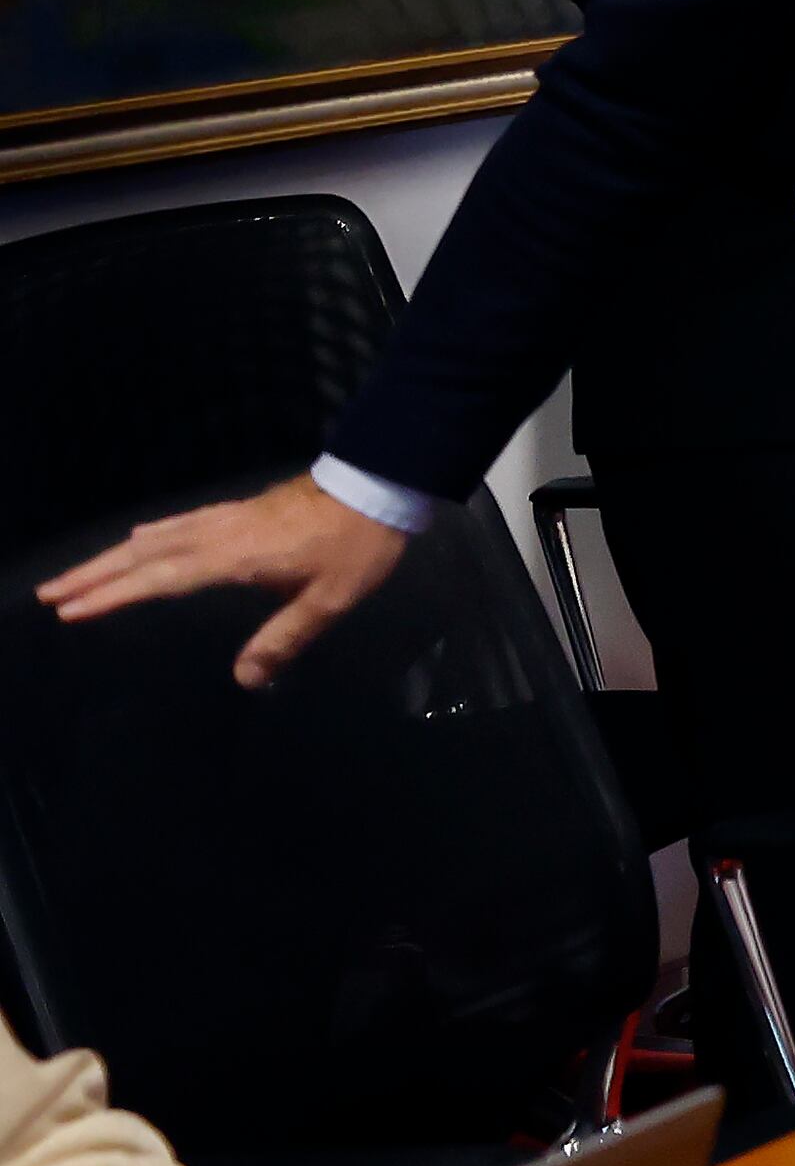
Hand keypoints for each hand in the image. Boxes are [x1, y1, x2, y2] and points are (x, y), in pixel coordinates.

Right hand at [35, 475, 408, 689]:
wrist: (376, 486)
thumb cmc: (356, 546)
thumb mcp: (329, 601)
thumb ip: (285, 639)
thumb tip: (244, 679)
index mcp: (230, 558)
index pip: (158, 580)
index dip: (112, 597)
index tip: (69, 611)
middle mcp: (216, 534)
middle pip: (140, 555)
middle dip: (92, 575)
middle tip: (48, 594)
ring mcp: (225, 517)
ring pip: (153, 536)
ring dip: (111, 556)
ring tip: (77, 575)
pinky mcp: (238, 510)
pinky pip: (177, 523)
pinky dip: (147, 535)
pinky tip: (139, 539)